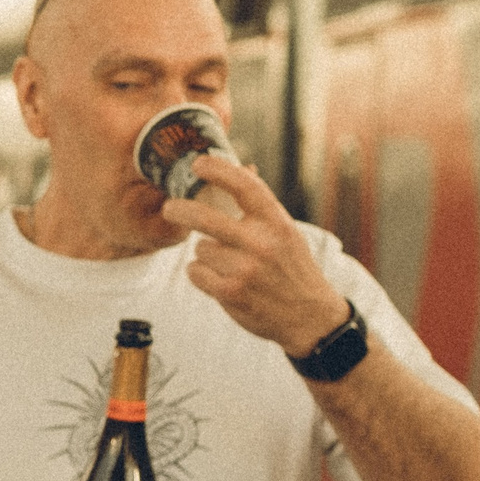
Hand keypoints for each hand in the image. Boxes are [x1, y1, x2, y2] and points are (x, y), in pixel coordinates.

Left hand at [164, 158, 350, 356]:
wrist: (309, 317)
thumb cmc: (293, 269)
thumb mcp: (286, 232)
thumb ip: (261, 205)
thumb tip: (245, 168)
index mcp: (276, 222)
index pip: (244, 185)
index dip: (218, 170)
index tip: (199, 163)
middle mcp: (261, 243)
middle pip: (205, 217)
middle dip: (180, 210)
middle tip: (170, 208)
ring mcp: (245, 269)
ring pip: (200, 248)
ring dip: (205, 254)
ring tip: (226, 264)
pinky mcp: (232, 293)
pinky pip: (196, 272)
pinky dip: (201, 274)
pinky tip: (218, 279)